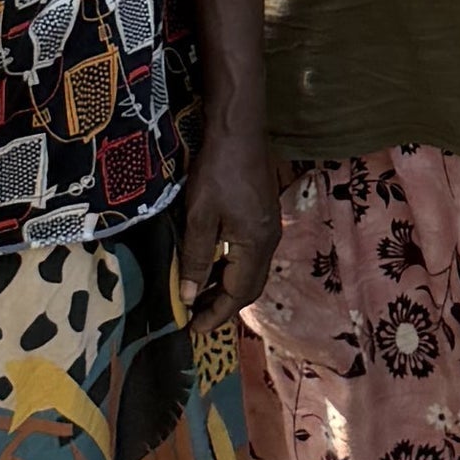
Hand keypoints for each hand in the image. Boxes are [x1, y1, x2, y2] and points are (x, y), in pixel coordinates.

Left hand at [177, 113, 280, 323]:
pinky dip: (231, 268)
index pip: (239, 293)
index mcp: (256, 244)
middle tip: (195, 317)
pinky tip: (212, 265)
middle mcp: (269, 241)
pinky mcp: (263, 216)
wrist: (239, 131)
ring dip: (227, 287)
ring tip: (199, 295)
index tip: (192, 328)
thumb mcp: (199, 217)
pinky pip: (250, 254)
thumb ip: (197, 259)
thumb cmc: (216, 172)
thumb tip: (190, 297)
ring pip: (251, 271)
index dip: (216, 314)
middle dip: (224, 306)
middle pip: (250, 287)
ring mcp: (269, 227)